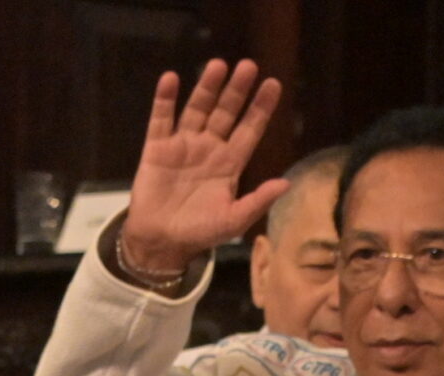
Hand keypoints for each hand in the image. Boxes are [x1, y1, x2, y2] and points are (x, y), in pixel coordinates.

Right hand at [120, 59, 288, 277]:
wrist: (161, 242)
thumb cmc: (200, 233)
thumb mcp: (233, 221)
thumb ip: (258, 201)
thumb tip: (286, 184)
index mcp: (230, 164)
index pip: (250, 130)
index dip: (261, 108)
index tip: (273, 84)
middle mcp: (209, 148)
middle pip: (226, 113)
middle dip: (237, 91)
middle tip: (248, 66)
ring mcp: (183, 145)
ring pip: (197, 109)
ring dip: (206, 88)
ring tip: (218, 65)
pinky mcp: (157, 148)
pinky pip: (161, 119)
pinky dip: (165, 100)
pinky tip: (171, 79)